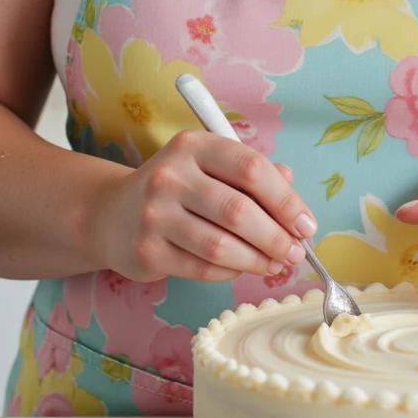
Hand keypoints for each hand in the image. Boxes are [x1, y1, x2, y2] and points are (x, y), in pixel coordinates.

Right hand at [85, 129, 316, 282]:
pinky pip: (203, 268)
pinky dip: (231, 272)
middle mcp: (170, 175)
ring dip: (258, 261)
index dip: (286, 200)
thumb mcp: (210, 169)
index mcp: (194, 145)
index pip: (251, 168)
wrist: (110, 215)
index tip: (306, 224)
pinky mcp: (147, 251)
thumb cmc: (176, 190)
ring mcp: (154, 214)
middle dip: (276, 237)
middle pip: (239, 211)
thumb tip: (297, 208)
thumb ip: (254, 180)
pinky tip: (243, 268)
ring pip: (221, 246)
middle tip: (295, 253)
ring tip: (275, 265)